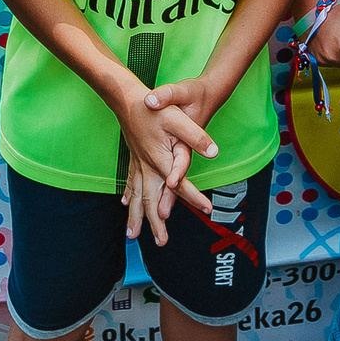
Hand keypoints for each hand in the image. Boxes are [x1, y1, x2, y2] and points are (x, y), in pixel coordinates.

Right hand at [113, 76, 216, 242]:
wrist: (126, 98)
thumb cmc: (154, 107)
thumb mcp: (179, 118)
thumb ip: (197, 136)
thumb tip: (214, 152)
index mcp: (159, 159)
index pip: (180, 184)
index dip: (194, 198)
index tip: (208, 210)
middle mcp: (147, 166)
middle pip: (153, 199)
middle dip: (156, 222)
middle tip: (162, 242)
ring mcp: (138, 163)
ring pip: (137, 196)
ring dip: (136, 216)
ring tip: (133, 235)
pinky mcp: (134, 158)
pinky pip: (130, 184)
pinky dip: (129, 197)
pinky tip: (125, 206)